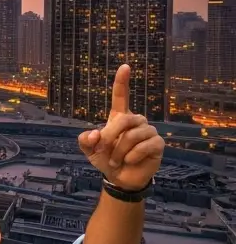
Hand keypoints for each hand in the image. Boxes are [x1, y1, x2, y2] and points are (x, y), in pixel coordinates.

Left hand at [77, 64, 162, 191]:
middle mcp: (136, 121)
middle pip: (123, 120)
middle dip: (109, 136)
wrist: (120, 178)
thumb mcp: (90, 150)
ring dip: (118, 151)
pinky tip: (129, 161)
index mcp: (119, 117)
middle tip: (102, 151)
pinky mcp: (158, 144)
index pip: (121, 96)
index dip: (122, 81)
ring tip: (115, 161)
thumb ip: (86, 140)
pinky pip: (144, 146)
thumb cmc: (106, 159)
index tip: (124, 66)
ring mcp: (149, 131)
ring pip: (132, 136)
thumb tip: (96, 133)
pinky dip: (132, 156)